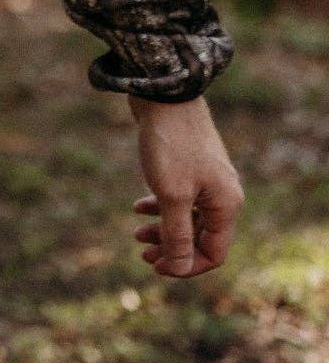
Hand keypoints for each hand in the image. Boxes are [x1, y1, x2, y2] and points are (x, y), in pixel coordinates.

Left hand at [128, 93, 243, 278]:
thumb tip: (181, 267)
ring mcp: (206, 178)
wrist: (164, 94)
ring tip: (135, 233)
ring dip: (164, 229)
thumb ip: (177, 234)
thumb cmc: (171, 146)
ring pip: (187, 217)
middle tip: (143, 254)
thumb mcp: (172, 195)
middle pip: (201, 237)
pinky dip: (160, 205)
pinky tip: (138, 206)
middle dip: (172, 249)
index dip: (186, 266)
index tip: (157, 267)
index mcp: (226, 205)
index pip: (214, 253)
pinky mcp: (190, 165)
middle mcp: (222, 193)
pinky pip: (179, 196)